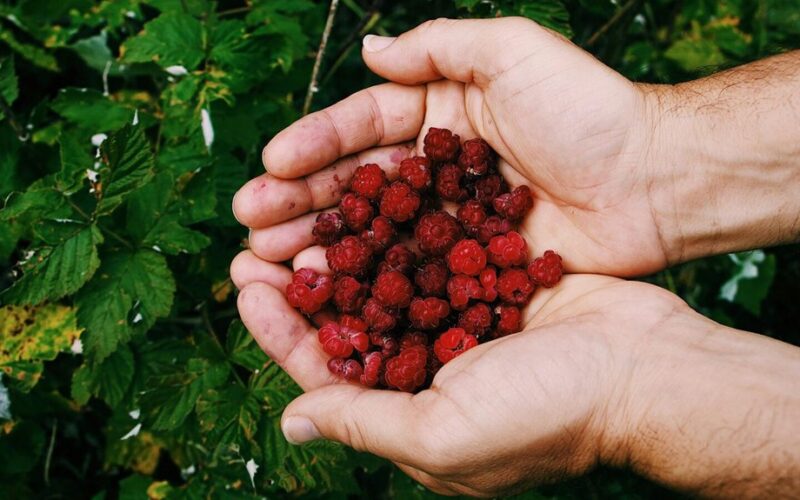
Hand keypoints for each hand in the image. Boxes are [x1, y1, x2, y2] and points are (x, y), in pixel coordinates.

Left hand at [231, 255, 799, 496]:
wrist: (646, 369)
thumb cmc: (548, 413)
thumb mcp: (443, 433)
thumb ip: (363, 424)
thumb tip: (290, 422)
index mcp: (411, 418)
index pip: (326, 372)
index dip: (281, 329)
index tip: (246, 284)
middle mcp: (429, 373)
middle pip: (349, 324)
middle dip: (304, 284)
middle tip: (258, 241)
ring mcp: (460, 327)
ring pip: (385, 286)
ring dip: (345, 253)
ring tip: (304, 217)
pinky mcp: (490, 288)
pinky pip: (431, 259)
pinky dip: (399, 234)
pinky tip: (372, 203)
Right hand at [232, 17, 672, 276]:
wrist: (653, 179)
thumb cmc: (588, 109)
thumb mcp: (514, 52)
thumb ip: (442, 49)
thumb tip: (372, 50)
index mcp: (439, 114)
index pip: (362, 126)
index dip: (315, 144)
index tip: (272, 163)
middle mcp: (435, 169)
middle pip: (354, 184)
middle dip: (299, 201)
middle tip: (250, 222)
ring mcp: (448, 221)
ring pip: (371, 233)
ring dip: (319, 246)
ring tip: (268, 259)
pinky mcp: (469, 265)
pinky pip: (409, 274)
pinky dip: (369, 286)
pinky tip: (330, 297)